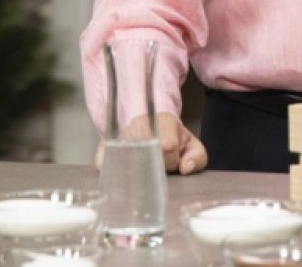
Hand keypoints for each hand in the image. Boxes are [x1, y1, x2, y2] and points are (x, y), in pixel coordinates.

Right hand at [93, 113, 208, 173]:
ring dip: (132, 176)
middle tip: (155, 172)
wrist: (150, 122)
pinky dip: (110, 173)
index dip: (171, 161)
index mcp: (164, 121)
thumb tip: (185, 168)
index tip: (171, 165)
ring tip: (140, 176)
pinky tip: (118, 179)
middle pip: (146, 158)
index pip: (167, 146)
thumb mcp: (192, 145)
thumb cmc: (173, 137)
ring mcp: (120, 135)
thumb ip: (197, 157)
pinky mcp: (105, 145)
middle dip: (153, 171)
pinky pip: (104, 163)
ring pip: (124, 164)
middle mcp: (139, 125)